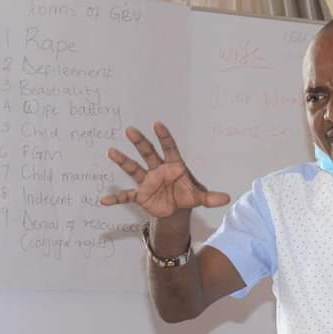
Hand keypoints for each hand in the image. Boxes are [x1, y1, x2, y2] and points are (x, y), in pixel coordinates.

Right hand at [100, 122, 229, 216]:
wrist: (177, 210)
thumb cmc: (188, 196)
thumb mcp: (201, 198)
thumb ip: (212, 198)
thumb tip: (227, 198)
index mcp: (174, 166)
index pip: (169, 148)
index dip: (164, 136)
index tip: (157, 124)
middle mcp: (158, 170)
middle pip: (148, 153)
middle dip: (140, 142)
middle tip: (131, 130)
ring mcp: (148, 181)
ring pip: (134, 168)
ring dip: (123, 161)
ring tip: (112, 151)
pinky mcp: (141, 195)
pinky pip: (126, 195)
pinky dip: (116, 198)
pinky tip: (104, 201)